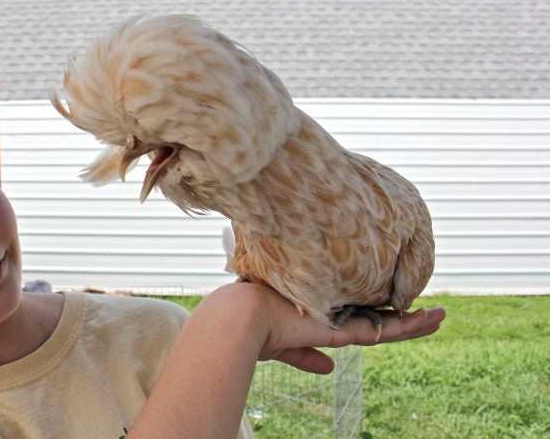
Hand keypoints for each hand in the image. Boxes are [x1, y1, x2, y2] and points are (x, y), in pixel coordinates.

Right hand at [246, 283, 444, 373]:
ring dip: (415, 321)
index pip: (359, 322)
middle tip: (430, 313)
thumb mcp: (285, 347)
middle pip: (378, 318)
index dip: (379, 320)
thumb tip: (329, 369)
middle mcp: (336, 316)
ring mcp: (342, 319)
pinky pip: (385, 328)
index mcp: (322, 320)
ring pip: (387, 322)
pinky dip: (409, 326)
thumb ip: (306, 357)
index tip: (398, 315)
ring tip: (440, 317)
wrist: (243, 317)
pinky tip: (427, 321)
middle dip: (403, 316)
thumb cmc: (255, 330)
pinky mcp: (344, 328)